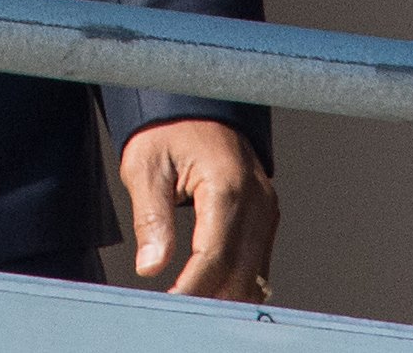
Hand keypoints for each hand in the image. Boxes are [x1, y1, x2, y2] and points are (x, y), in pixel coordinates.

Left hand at [120, 117, 275, 300]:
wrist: (196, 102)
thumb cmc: (167, 128)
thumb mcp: (145, 164)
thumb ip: (151, 217)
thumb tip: (150, 265)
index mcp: (227, 185)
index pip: (213, 256)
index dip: (191, 288)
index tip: (169, 304)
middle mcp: (257, 200)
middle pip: (240, 272)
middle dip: (209, 297)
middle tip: (175, 310)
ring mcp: (267, 209)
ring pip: (254, 273)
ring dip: (224, 294)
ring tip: (189, 305)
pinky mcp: (266, 216)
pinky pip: (257, 261)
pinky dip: (235, 281)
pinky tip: (209, 291)